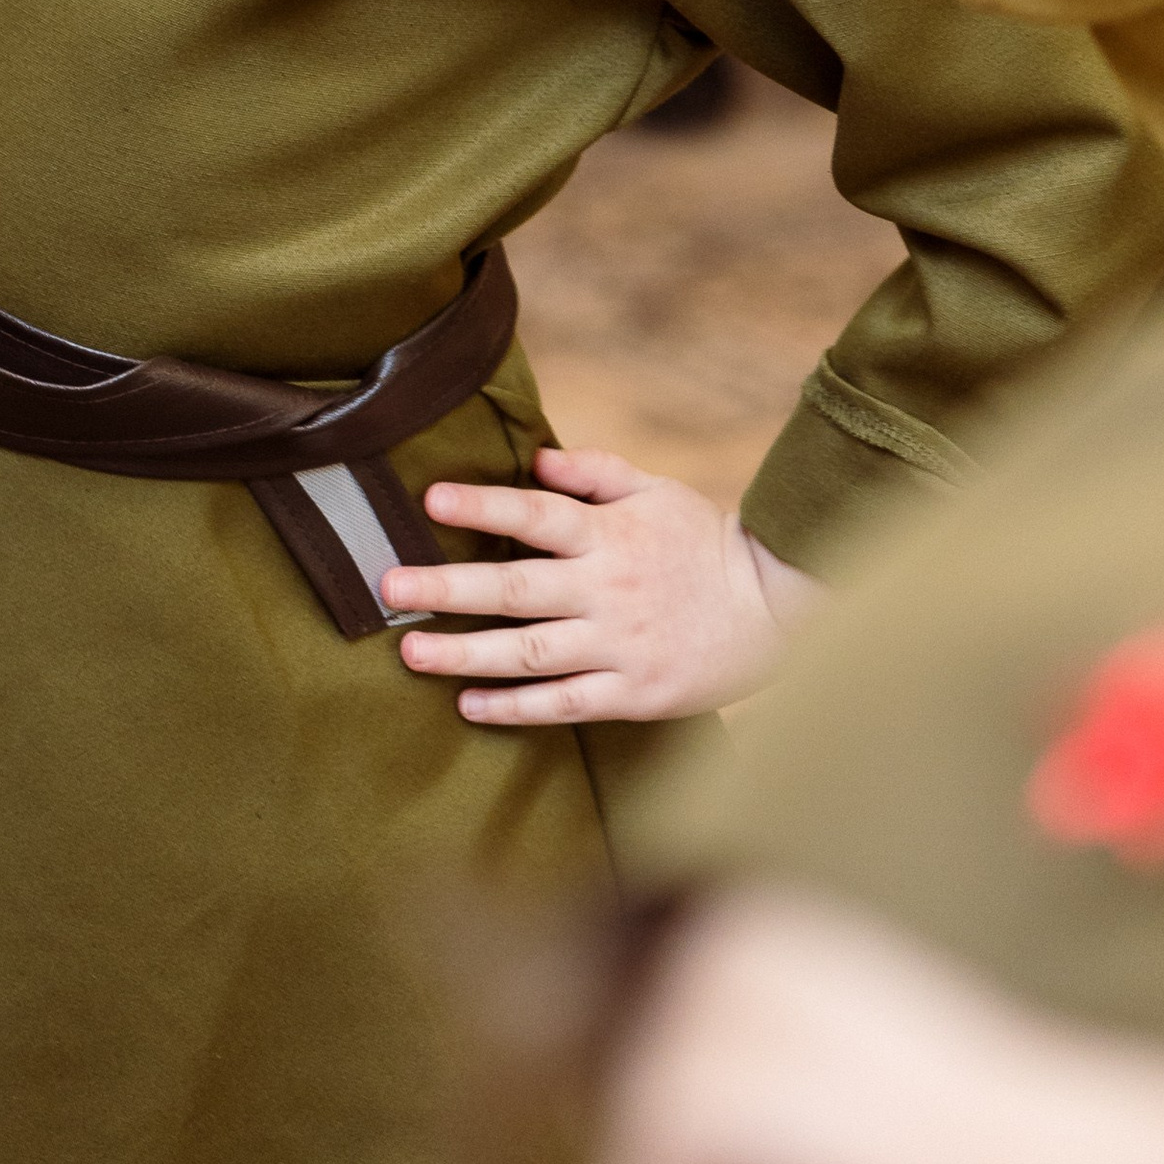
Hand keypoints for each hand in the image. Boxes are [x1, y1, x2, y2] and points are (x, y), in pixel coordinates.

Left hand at [379, 446, 823, 723]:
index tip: (430, 500)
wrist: (776, 609)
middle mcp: (608, 590)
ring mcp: (619, 647)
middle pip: (517, 588)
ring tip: (410, 653)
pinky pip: (565, 704)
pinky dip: (515, 707)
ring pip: (530, 653)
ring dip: (465, 654)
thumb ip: (594, 472)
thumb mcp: (655, 490)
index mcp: (611, 535)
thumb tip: (536, 455)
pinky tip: (469, 705)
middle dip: (447, 589)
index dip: (484, 506)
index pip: (537, 514)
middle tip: (388, 589)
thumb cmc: (704, 542)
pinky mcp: (634, 695)